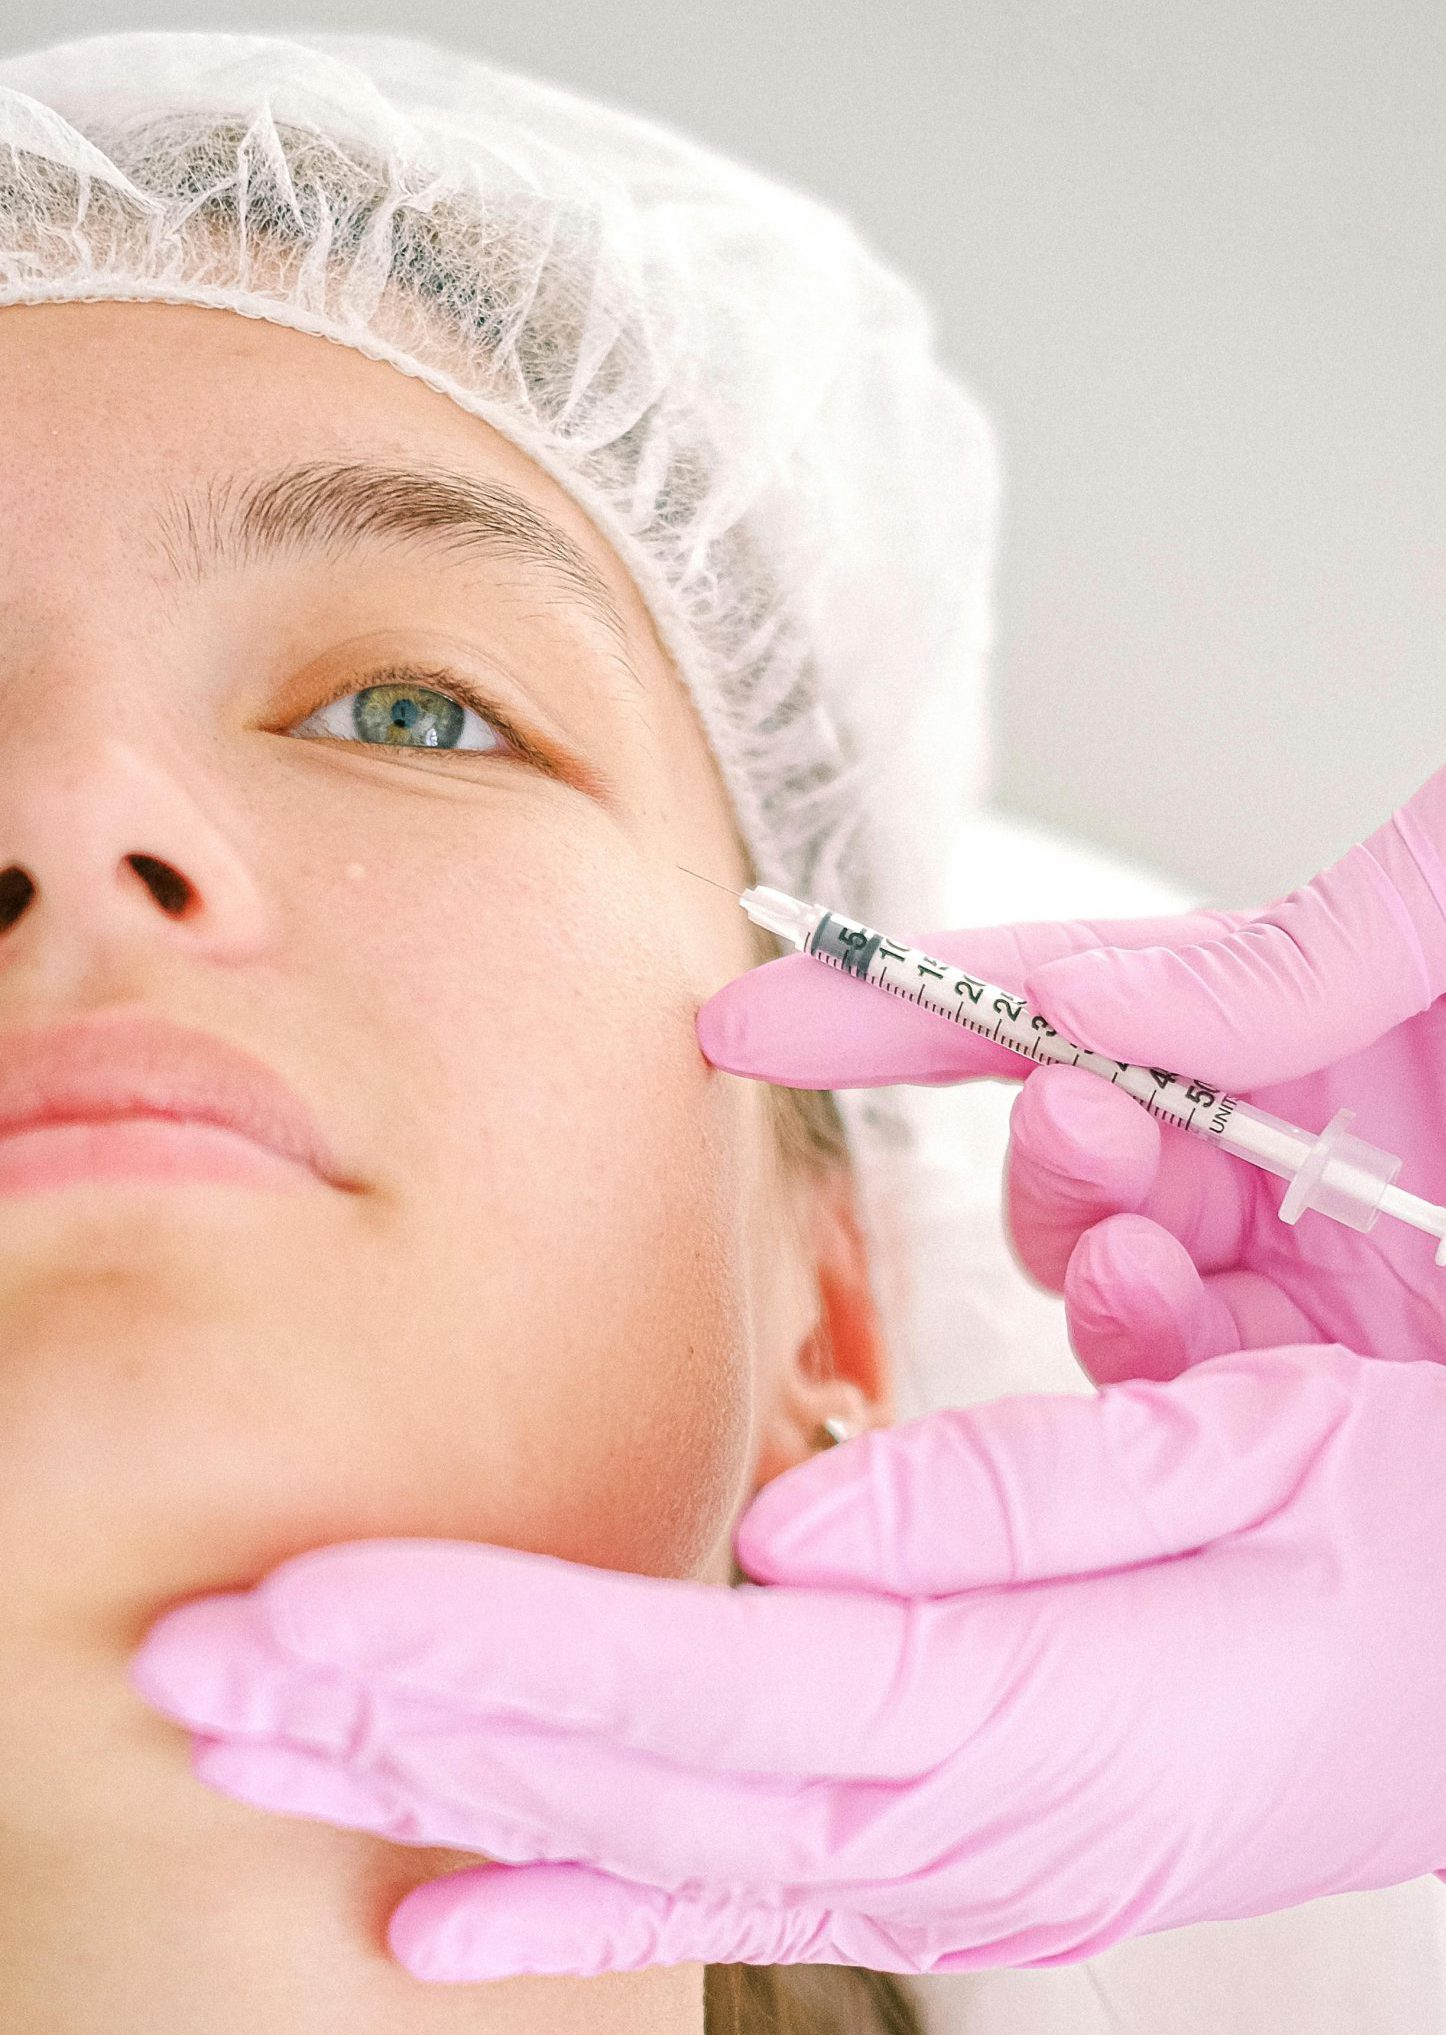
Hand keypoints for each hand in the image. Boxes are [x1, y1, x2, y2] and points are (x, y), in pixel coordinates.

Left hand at [130, 1341, 1445, 1979]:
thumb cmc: (1414, 1559)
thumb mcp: (1278, 1465)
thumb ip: (1037, 1506)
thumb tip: (801, 1523)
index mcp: (1056, 1712)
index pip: (714, 1693)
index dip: (503, 1657)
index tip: (313, 1611)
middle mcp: (983, 1818)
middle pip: (640, 1782)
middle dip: (403, 1726)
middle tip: (199, 1673)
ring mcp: (965, 1854)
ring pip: (653, 1834)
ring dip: (445, 1790)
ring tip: (267, 1747)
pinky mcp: (962, 1840)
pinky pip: (730, 1876)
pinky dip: (570, 1889)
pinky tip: (448, 1903)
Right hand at [700, 766, 1445, 1382]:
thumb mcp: (1443, 904)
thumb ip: (1277, 956)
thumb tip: (1073, 999)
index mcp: (1294, 996)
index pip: (1055, 997)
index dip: (891, 1004)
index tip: (750, 1018)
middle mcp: (1288, 1128)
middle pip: (1075, 1155)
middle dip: (1046, 1152)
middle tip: (1083, 1122)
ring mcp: (1323, 1257)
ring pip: (1120, 1286)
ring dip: (1088, 1266)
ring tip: (1130, 1250)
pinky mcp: (1367, 1373)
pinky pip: (1208, 1390)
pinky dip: (1156, 1369)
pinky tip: (1166, 1319)